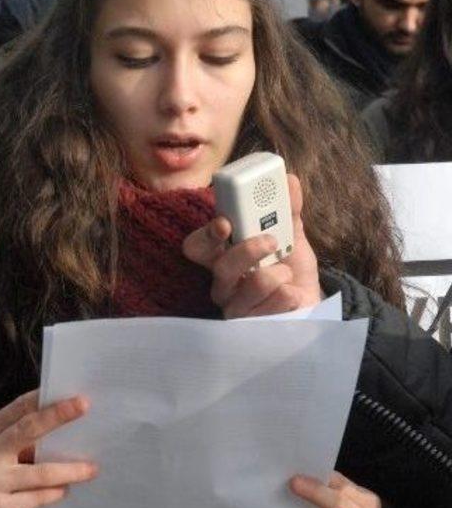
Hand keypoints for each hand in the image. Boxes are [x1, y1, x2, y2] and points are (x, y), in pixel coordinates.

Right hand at [0, 389, 97, 507]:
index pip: (19, 408)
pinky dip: (54, 493)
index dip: (47, 401)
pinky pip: (36, 498)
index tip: (75, 396)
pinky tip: (64, 489)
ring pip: (41, 473)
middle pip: (28, 430)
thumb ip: (22, 432)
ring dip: (71, 470)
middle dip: (58, 416)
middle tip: (83, 406)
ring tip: (91, 468)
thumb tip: (65, 418)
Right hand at [182, 174, 320, 317]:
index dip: (206, 235)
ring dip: (274, 275)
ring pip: (245, 289)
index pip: (198, 246)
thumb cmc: (290, 268)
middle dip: (246, 251)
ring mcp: (234, 306)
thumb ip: (288, 210)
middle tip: (270, 241)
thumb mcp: (291, 235)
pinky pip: (265, 311)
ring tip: (287, 272)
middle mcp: (223, 281)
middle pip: (220, 268)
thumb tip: (289, 180)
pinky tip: (292, 294)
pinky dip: (285, 296)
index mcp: (224, 254)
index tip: (225, 223)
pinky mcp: (250, 327)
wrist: (309, 302)